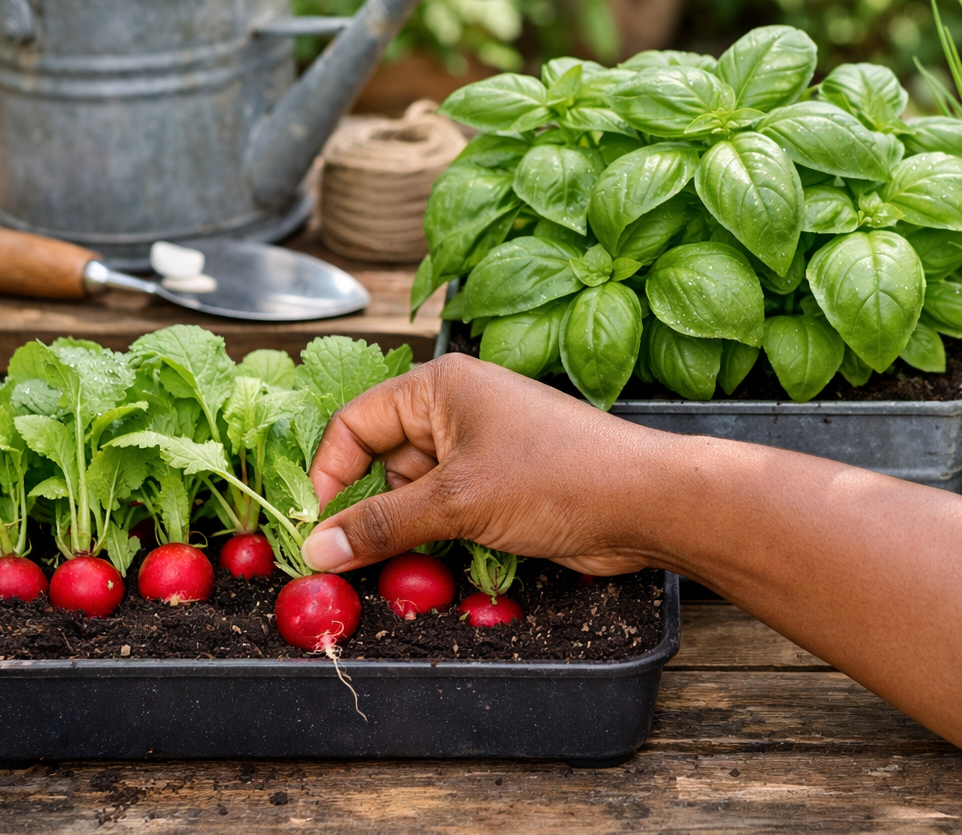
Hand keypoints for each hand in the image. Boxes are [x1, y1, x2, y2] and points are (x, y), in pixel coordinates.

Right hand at [302, 353, 667, 574]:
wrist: (644, 503)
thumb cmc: (557, 477)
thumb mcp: (457, 502)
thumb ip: (381, 526)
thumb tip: (318, 548)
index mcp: (440, 388)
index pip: (355, 423)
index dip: (330, 474)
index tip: (317, 528)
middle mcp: (457, 412)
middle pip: (381, 461)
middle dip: (365, 511)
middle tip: (347, 562)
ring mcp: (480, 453)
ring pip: (413, 496)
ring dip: (401, 535)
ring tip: (391, 571)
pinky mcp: (500, 491)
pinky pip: (445, 516)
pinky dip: (432, 543)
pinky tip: (428, 572)